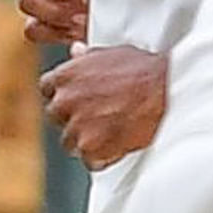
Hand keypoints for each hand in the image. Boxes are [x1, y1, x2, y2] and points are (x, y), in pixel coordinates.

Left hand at [40, 42, 168, 166]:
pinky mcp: (90, 148)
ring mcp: (75, 126)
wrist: (163, 90)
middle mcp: (64, 101)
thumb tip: (75, 52)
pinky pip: (89, 160)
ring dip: (86, 140)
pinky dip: (102, 158)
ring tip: (112, 132)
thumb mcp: (111, 54)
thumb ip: (87, 58)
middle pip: (56, 117)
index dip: (64, 95)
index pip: (48, 89)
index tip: (77, 99)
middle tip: (99, 117)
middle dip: (73, 118)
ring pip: (70, 142)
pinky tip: (118, 147)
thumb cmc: (142, 70)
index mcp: (64, 76)